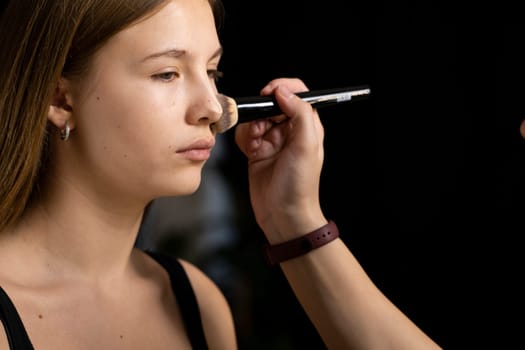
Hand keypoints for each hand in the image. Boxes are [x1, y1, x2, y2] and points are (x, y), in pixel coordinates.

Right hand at [235, 78, 326, 242]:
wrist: (283, 215)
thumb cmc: (299, 185)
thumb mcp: (306, 145)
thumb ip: (299, 113)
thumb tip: (284, 91)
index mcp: (307, 125)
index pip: (297, 93)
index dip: (282, 88)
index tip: (269, 94)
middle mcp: (290, 130)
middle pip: (271, 104)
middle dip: (261, 112)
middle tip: (261, 128)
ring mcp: (272, 140)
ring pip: (255, 118)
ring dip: (251, 128)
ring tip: (256, 145)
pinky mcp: (257, 150)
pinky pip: (245, 134)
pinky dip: (243, 139)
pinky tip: (250, 151)